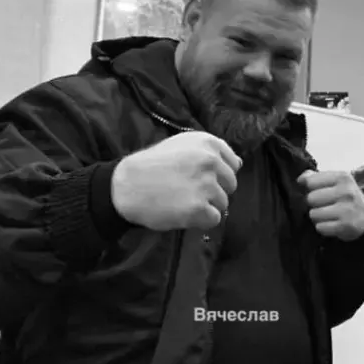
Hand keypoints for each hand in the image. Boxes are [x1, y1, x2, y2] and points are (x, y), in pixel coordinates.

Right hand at [111, 131, 241, 230]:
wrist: (125, 186)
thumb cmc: (152, 166)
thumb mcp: (181, 146)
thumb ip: (210, 152)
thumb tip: (238, 164)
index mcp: (208, 143)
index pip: (233, 164)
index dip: (219, 175)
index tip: (200, 178)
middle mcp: (210, 161)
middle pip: (231, 184)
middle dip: (214, 191)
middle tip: (189, 192)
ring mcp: (206, 185)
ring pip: (223, 203)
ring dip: (207, 206)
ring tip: (183, 202)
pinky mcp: (199, 208)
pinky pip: (214, 219)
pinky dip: (201, 221)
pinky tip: (184, 213)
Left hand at [298, 170, 363, 241]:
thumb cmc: (344, 197)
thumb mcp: (334, 182)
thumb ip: (315, 177)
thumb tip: (300, 179)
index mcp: (342, 177)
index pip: (310, 181)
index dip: (310, 188)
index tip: (318, 192)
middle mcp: (346, 191)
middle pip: (311, 198)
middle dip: (313, 204)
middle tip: (323, 205)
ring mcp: (348, 209)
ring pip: (314, 214)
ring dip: (317, 217)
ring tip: (327, 215)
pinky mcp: (346, 226)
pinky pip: (320, 228)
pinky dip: (323, 228)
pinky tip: (331, 224)